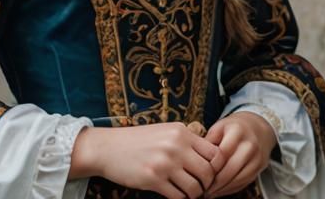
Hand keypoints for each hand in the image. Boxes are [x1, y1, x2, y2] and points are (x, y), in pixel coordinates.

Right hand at [71, 122, 221, 198]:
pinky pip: (178, 196)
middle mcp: (176, 146)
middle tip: (202, 187)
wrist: (107, 148)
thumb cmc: (138, 141)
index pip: (214, 152)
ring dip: (194, 194)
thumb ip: (186, 140)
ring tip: (189, 193)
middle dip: (208, 183)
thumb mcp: (165, 131)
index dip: (216, 166)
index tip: (210, 173)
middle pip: (208, 172)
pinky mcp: (153, 179)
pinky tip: (175, 195)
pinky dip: (180, 198)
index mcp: (182, 132)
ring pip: (195, 187)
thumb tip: (209, 155)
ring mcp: (165, 163)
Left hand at [203, 112, 277, 196]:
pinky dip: (230, 189)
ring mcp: (257, 157)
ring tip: (207, 192)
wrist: (257, 128)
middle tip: (201, 188)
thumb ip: (207, 142)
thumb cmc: (233, 129)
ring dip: (221, 189)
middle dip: (214, 182)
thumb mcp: (219, 128)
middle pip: (230, 169)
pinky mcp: (260, 167)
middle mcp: (250, 144)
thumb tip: (194, 161)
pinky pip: (244, 182)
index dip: (209, 167)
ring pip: (238, 179)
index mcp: (237, 131)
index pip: (221, 154)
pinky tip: (219, 190)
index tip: (197, 174)